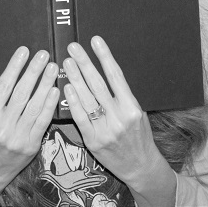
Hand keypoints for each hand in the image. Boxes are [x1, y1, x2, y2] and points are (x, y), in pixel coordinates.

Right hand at [0, 47, 59, 186]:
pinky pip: (42, 122)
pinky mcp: (30, 145)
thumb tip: (17, 73)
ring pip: (34, 106)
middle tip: (43, 55)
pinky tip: (55, 90)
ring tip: (52, 67)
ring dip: (44, 84)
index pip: (3, 86)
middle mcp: (2, 127)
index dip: (14, 66)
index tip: (24, 51)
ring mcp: (17, 137)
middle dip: (33, 71)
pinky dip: (49, 105)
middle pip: (20, 93)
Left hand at [62, 37, 170, 189]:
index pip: (115, 75)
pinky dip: (73, 102)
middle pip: (98, 84)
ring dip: (75, 78)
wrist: (140, 166)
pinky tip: (67, 87)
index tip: (95, 40)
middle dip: (84, 63)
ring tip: (67, 62)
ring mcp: (105, 130)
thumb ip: (122, 95)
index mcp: (132, 107)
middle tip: (73, 47)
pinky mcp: (93, 141)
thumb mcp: (137, 112)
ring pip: (87, 99)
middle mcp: (119, 117)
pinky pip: (80, 118)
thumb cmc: (138, 136)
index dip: (104, 56)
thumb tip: (104, 71)